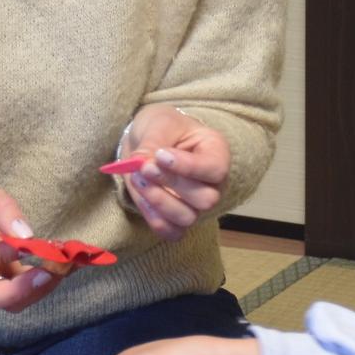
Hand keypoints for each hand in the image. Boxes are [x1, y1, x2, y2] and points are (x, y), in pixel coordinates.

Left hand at [121, 105, 229, 241]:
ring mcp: (196, 205)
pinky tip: (141, 197)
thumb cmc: (162, 127)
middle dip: (172, 185)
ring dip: (159, 201)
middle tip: (145, 168)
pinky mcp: (177, 219)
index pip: (215, 169)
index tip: (161, 156)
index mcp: (216, 152)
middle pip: (205, 199)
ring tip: (138, 178)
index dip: (189, 167)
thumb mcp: (159, 123)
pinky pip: (171, 231)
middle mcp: (213, 183)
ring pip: (187, 218)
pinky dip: (154, 218)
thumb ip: (153, 142)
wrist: (148, 140)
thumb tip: (143, 164)